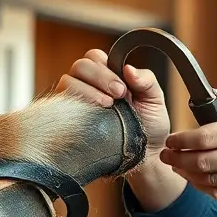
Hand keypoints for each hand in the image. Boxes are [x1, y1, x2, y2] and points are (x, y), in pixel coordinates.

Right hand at [55, 49, 170, 153]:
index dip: (106, 68)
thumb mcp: (155, 101)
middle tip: (119, 95)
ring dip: (86, 90)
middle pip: (80, 66)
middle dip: (99, 77)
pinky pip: (61, 105)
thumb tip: (128, 68)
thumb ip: (146, 80)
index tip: (123, 88)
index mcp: (108, 76)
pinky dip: (75, 106)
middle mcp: (89, 85)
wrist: (144, 159)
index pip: (94, 57)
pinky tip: (92, 116)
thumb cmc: (149, 128)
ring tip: (107, 106)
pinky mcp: (69, 120)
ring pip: (67, 82)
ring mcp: (77, 102)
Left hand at [159, 89, 216, 203]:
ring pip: (209, 181)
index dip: (182, 140)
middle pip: (202, 162)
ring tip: (178, 167)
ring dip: (188, 175)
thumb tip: (211, 95)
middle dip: (178, 159)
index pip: (204, 137)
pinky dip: (206, 189)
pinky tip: (198, 180)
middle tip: (166, 155)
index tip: (172, 139)